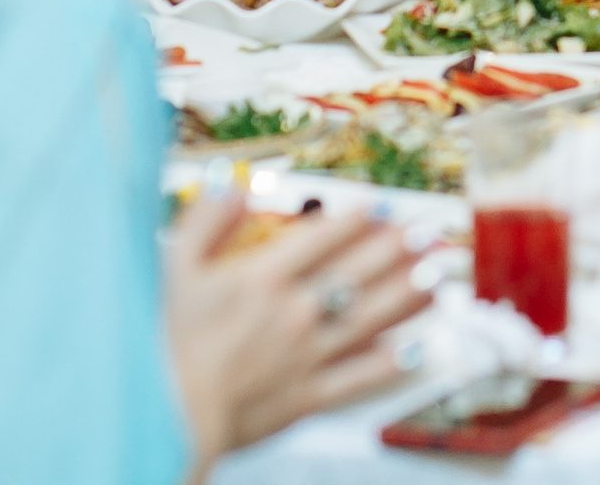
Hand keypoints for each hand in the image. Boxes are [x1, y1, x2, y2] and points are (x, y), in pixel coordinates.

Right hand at [163, 196, 429, 470]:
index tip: (383, 204)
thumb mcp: (173, 267)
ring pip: (370, 318)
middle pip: (358, 271)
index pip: (323, 237)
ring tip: (437, 276)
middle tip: (428, 230)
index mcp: (263, 277)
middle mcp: (295, 311)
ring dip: (407, 295)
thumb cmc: (163, 344)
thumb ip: (206, 220)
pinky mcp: (309, 396)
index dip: (358, 217)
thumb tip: (233, 185)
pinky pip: (359, 376)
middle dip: (398, 247)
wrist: (166, 414)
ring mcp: (307, 355)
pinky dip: (390, 363)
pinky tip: (415, 348)